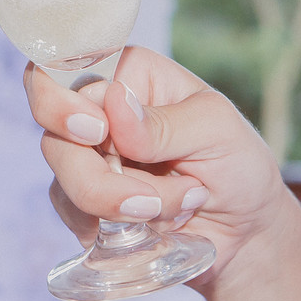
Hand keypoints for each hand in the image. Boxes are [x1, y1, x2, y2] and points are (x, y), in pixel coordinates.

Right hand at [23, 45, 292, 293]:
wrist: (244, 230)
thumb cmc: (237, 163)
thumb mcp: (216, 132)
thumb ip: (164, 123)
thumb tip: (114, 103)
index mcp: (127, 74)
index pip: (59, 70)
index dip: (59, 103)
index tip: (96, 132)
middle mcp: (99, 112)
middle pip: (56, 138)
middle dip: (104, 181)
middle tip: (152, 201)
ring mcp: (88, 159)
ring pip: (65, 183)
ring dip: (124, 207)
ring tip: (183, 205)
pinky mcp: (86, 203)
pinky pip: (76, 217)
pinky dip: (119, 229)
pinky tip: (161, 225)